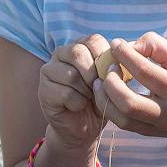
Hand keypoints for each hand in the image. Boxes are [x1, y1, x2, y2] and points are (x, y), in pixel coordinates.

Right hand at [38, 34, 110, 149]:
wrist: (85, 126)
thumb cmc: (100, 98)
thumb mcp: (113, 80)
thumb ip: (115, 66)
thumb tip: (123, 54)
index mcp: (80, 45)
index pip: (93, 40)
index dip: (105, 57)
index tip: (112, 74)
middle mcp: (61, 53)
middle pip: (77, 52)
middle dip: (94, 73)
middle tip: (99, 87)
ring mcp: (49, 71)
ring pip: (71, 75)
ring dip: (86, 91)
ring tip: (88, 98)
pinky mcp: (43, 90)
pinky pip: (65, 94)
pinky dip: (78, 103)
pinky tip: (78, 106)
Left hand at [93, 32, 166, 139]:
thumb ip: (158, 47)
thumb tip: (130, 46)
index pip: (145, 71)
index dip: (125, 55)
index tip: (115, 43)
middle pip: (129, 103)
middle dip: (111, 83)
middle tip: (106, 66)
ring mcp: (160, 127)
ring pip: (123, 119)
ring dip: (105, 100)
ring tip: (98, 82)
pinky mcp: (153, 134)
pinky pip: (126, 125)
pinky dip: (111, 109)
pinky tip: (106, 94)